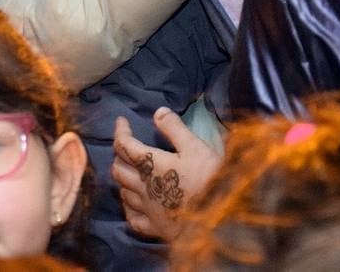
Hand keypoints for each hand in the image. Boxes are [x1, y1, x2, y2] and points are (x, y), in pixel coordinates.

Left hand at [112, 107, 222, 241]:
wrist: (220, 217)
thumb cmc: (209, 178)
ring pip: (123, 192)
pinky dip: (129, 207)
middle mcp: (142, 187)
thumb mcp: (195, 147)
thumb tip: (157, 112)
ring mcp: (147, 210)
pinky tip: (132, 204)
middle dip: (119, 154)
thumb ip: (174, 128)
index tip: (122, 121)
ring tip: (130, 172)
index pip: (124, 145)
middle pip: (118, 169)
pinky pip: (133, 218)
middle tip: (127, 147)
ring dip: (123, 180)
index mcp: (150, 164)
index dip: (120, 131)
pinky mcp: (155, 228)